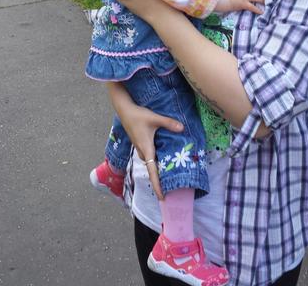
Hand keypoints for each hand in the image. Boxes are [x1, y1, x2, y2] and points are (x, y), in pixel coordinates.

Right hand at [108, 83, 183, 199]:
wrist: (125, 110)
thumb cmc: (138, 115)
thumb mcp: (155, 118)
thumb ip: (168, 123)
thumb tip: (182, 128)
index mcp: (146, 149)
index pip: (152, 172)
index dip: (157, 185)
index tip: (162, 197)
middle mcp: (143, 151)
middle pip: (152, 169)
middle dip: (159, 179)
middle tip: (171, 188)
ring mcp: (140, 147)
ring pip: (150, 161)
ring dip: (157, 168)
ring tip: (169, 173)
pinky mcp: (139, 142)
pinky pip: (148, 155)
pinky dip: (155, 158)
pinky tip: (162, 155)